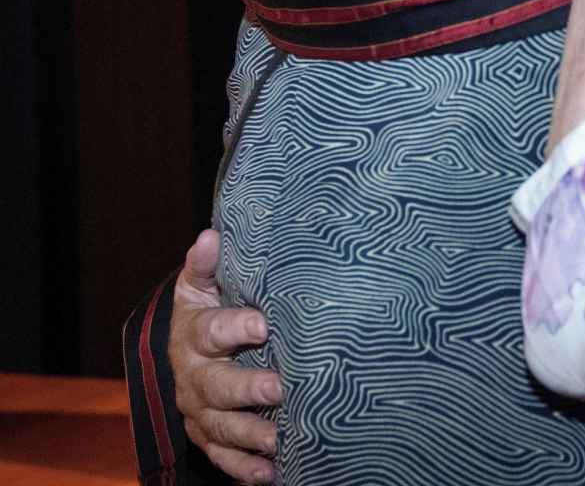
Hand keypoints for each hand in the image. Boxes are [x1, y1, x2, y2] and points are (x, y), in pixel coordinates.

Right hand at [169, 229, 281, 483]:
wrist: (190, 350)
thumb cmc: (209, 310)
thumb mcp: (203, 287)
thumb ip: (208, 266)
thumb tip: (210, 236)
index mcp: (195, 335)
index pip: (211, 331)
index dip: (235, 328)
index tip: (263, 324)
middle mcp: (194, 376)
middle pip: (216, 387)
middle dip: (247, 389)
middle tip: (279, 388)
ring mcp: (200, 411)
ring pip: (221, 427)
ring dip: (251, 435)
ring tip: (281, 438)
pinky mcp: (208, 436)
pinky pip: (223, 456)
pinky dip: (245, 467)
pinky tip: (272, 472)